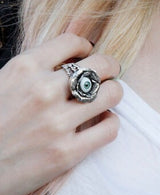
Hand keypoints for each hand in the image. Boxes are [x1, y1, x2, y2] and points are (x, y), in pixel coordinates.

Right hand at [0, 33, 121, 194]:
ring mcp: (56, 123)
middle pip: (101, 65)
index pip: (73, 42)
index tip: (86, 55)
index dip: (85, 47)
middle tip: (107, 75)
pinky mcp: (66, 153)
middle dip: (109, 67)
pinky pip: (110, 128)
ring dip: (113, 93)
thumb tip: (70, 51)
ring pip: (112, 94)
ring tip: (105, 99)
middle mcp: (43, 91)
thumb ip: (34, 67)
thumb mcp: (2, 81)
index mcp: (24, 68)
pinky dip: (111, 122)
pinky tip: (101, 123)